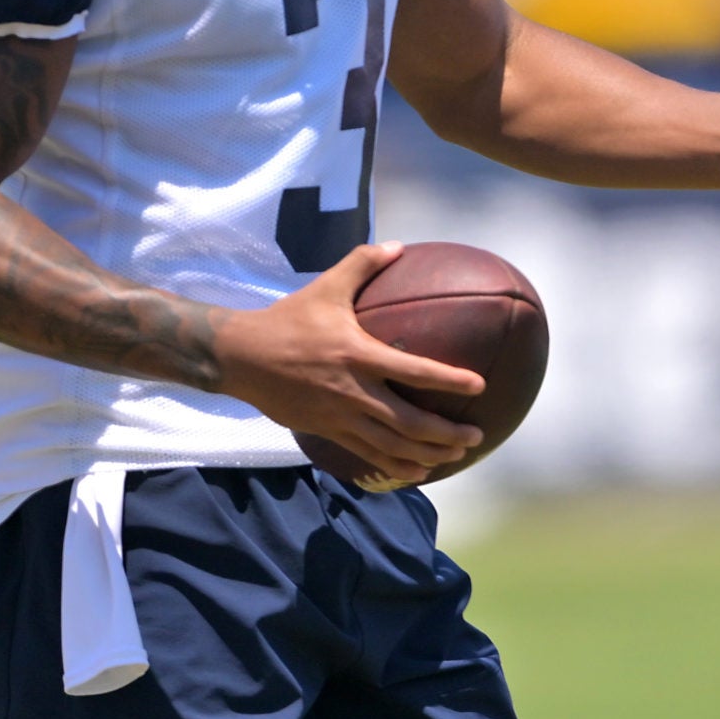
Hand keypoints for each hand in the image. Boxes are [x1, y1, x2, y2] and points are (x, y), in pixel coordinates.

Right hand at [211, 243, 487, 486]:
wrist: (241, 358)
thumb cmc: (288, 320)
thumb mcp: (326, 287)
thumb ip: (362, 264)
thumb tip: (397, 246)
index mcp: (358, 355)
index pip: (413, 371)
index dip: (448, 380)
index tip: (479, 386)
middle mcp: (353, 391)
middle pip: (409, 423)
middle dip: (446, 434)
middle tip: (476, 436)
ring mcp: (339, 416)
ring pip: (391, 446)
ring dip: (427, 455)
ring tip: (455, 456)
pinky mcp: (326, 432)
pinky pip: (366, 454)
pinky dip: (394, 466)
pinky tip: (417, 472)